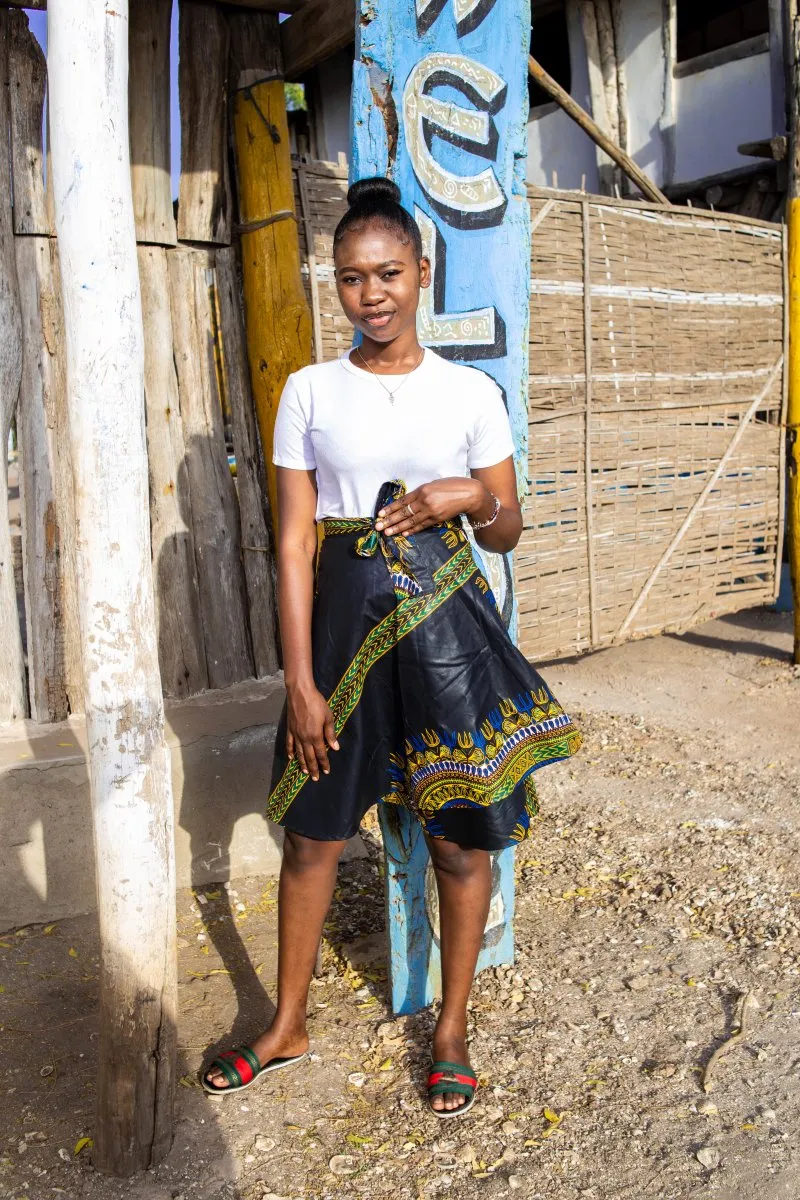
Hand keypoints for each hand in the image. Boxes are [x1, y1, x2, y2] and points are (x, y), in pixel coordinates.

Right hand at [286, 683, 338, 780]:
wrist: (300, 693)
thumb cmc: (317, 703)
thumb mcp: (328, 717)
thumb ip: (331, 734)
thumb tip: (335, 748)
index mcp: (315, 736)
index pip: (321, 753)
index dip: (324, 763)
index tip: (326, 772)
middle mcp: (304, 738)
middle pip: (309, 757)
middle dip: (313, 768)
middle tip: (315, 778)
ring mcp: (296, 734)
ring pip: (299, 753)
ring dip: (302, 763)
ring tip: (305, 772)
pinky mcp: (289, 729)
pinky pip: (289, 743)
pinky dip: (290, 751)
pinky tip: (291, 757)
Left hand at [375, 478, 491, 537]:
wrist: (470, 494)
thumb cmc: (452, 486)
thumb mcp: (433, 484)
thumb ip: (420, 493)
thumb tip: (408, 502)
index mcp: (422, 490)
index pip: (402, 501)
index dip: (390, 508)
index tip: (380, 514)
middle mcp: (425, 501)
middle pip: (404, 513)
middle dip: (390, 520)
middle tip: (378, 526)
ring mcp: (431, 511)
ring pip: (410, 521)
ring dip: (397, 528)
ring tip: (387, 532)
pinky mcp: (437, 519)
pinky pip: (421, 526)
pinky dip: (412, 530)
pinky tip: (403, 533)